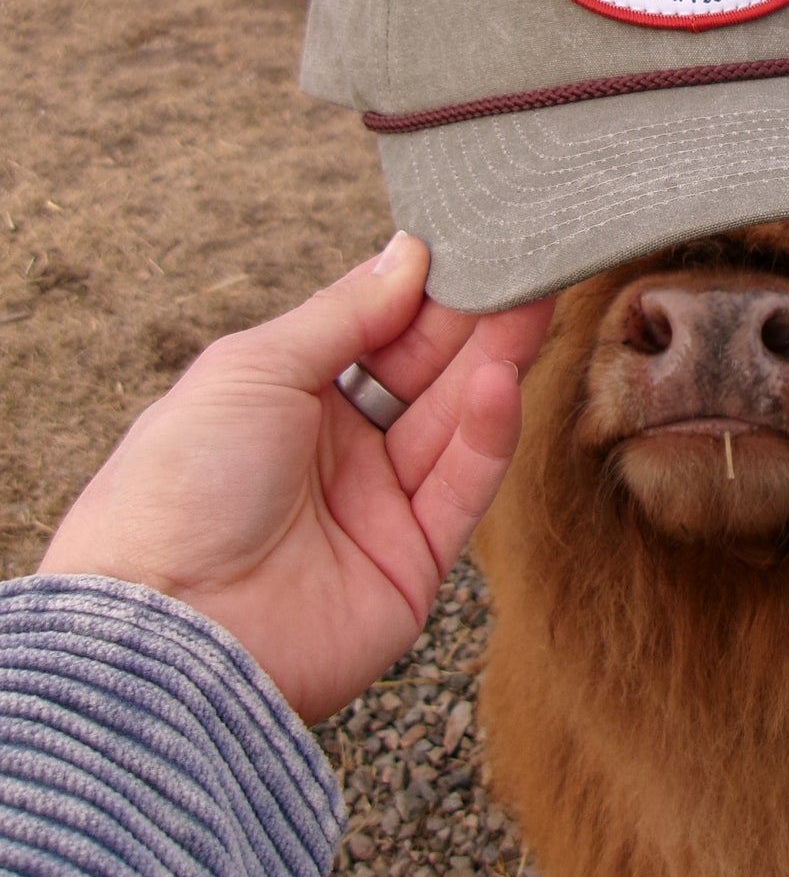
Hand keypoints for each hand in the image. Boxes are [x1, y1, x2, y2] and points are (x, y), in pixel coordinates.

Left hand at [38, 234, 552, 723]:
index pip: (375, 331)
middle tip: (526, 261)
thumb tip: (409, 252)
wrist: (165, 634)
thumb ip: (344, 314)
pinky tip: (501, 382)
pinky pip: (462, 487)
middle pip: (424, 371)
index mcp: (285, 398)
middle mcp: (335, 449)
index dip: (422, 290)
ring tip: (534, 302)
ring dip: (495, 362)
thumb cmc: (177, 489)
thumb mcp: (252, 370)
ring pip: (454, 422)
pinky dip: (487, 434)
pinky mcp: (413, 564)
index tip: (472, 242)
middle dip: (474, 317)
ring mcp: (376, 507)